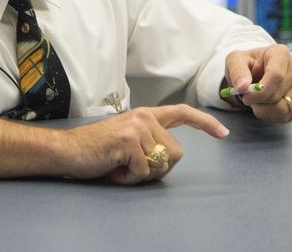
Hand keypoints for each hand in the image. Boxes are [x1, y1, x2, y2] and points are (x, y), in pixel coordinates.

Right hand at [60, 105, 228, 184]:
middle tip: (132, 168)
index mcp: (145, 115)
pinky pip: (144, 171)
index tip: (223, 132)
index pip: (182, 113)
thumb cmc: (97, 151)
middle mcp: (144, 116)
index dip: (205, 123)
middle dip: (158, 169)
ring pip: (161, 164)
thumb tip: (169, 156)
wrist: (68, 151)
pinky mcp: (129, 140)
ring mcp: (137, 127)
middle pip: (176, 154)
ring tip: (120, 166)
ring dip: (141, 175)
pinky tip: (114, 169)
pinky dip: (129, 178)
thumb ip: (150, 142)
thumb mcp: (129, 142)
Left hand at [222, 45, 291, 122]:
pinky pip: (289, 116)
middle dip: (259, 102)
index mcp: (281, 53)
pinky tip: (265, 108)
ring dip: (265, 111)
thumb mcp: (235, 61)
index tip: (246, 97)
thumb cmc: (247, 65)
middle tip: (248, 98)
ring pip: (284, 108)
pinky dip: (273, 117)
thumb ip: (237, 71)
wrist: (257, 72)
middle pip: (278, 95)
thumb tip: (242, 87)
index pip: (276, 76)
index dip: (260, 92)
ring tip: (256, 102)